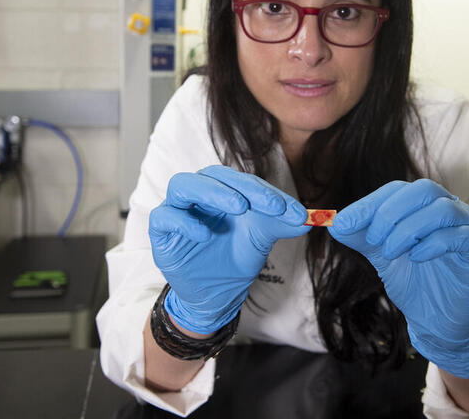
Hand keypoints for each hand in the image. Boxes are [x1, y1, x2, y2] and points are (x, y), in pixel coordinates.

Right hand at [149, 165, 309, 333]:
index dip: (265, 191)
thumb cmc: (235, 259)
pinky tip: (206, 235)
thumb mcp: (262, 239)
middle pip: (213, 175)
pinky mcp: (161, 232)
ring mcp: (177, 210)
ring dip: (212, 192)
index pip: (241, 180)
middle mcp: (199, 195)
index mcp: (223, 191)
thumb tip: (306, 218)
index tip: (288, 209)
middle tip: (268, 206)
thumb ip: (281, 223)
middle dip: (242, 187)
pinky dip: (185, 222)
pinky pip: (164, 217)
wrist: (216, 294)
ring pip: (183, 185)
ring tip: (238, 208)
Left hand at [328, 179, 468, 377]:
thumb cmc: (414, 282)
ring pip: (443, 209)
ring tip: (390, 253)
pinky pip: (461, 235)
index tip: (343, 223)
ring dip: (409, 229)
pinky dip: (433, 244)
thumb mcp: (381, 256)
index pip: (396, 190)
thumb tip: (334, 223)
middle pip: (423, 190)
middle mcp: (447, 209)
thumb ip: (361, 237)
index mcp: (422, 206)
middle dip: (391, 213)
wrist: (438, 321)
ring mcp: (466, 228)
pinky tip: (416, 258)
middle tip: (373, 240)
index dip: (369, 203)